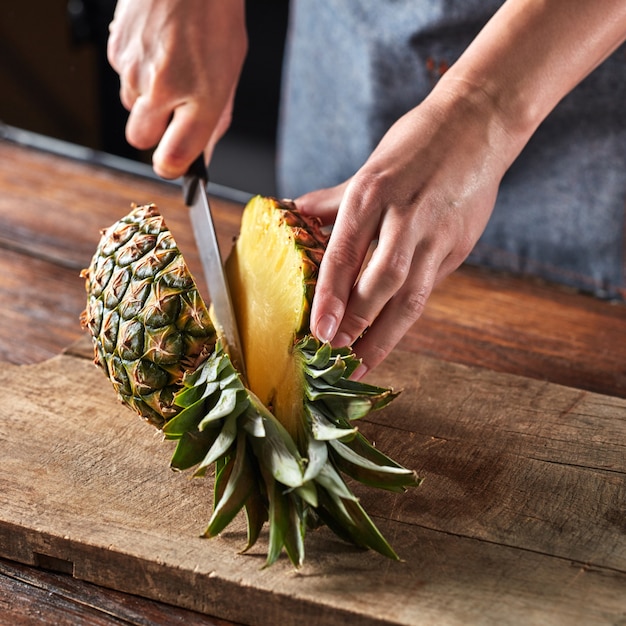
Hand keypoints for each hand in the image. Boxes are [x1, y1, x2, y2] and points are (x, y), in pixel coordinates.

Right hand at [107, 0, 246, 177]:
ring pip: (131, 107)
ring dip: (147, 100)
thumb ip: (215, 122)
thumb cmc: (215, 18)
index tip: (176, 164)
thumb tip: (203, 157)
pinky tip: (156, 51)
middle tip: (172, 114)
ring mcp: (135, 68)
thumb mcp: (230, 76)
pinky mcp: (117, 50)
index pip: (172, 159)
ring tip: (169, 69)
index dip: (172, 168)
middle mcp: (164, 88)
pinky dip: (137, 73)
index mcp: (201, 99)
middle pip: (140, 139)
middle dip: (154, 134)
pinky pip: (123, 78)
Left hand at [297, 83, 516, 378]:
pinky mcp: (460, 246)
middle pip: (381, 282)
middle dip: (358, 325)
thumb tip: (296, 214)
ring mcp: (438, 234)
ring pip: (412, 297)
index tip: (318, 333)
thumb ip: (333, 200)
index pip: (344, 254)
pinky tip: (388, 334)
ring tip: (362, 366)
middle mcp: (405, 216)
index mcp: (373, 193)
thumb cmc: (418, 142)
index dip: (331, 297)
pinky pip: (429, 287)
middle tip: (336, 359)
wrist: (480, 122)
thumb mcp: (369, 166)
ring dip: (385, 337)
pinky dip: (407, 314)